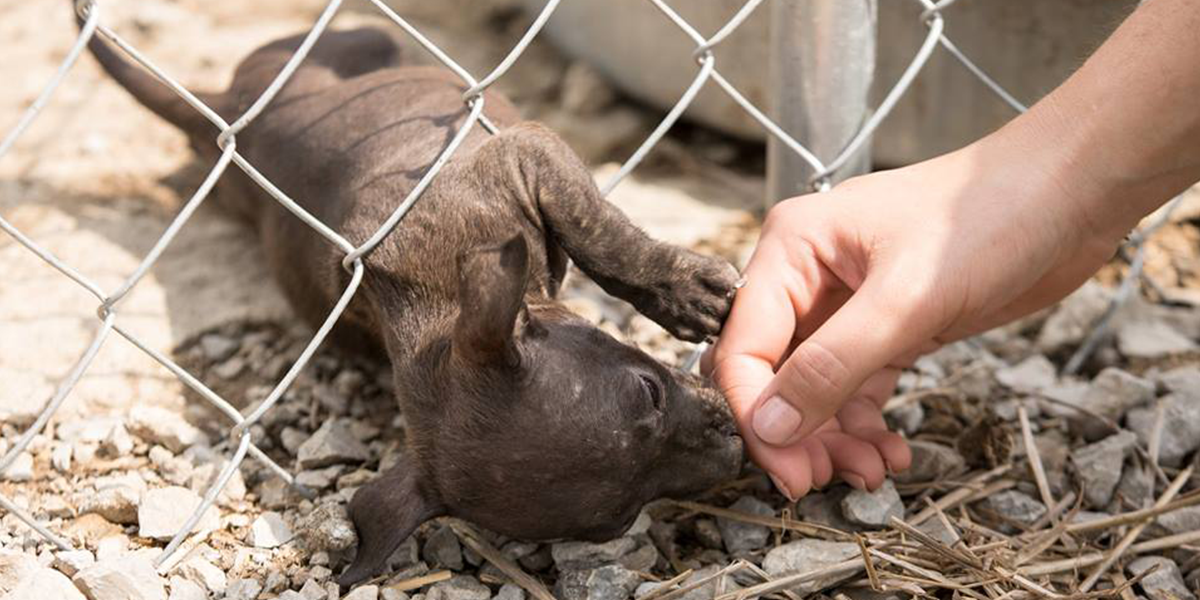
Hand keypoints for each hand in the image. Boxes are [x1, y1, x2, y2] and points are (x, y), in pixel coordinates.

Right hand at [703, 131, 1133, 498]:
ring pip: (814, 389)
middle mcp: (808, 276)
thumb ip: (832, 365)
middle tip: (823, 480)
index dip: (755, 413)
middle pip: (774, 374)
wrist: (1069, 194)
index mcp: (792, 248)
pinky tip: (891, 451)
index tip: (785, 469)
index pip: (744, 345)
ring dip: (835, 437)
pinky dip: (866, 425)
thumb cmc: (989, 216)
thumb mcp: (906, 299)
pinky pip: (856, 388)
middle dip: (797, 432)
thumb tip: (769, 427)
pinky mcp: (888, 327)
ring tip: (872, 470)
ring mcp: (847, 304)